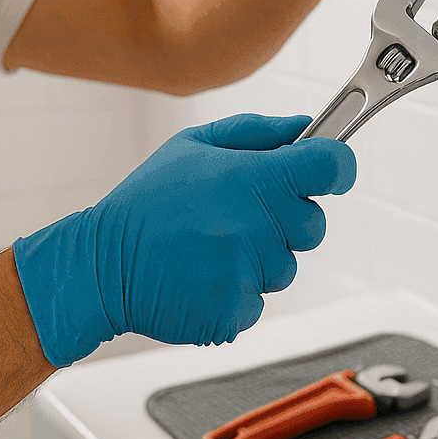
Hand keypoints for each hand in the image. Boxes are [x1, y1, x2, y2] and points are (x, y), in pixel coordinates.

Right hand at [12, 114, 357, 366]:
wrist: (102, 265)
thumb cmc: (147, 202)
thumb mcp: (194, 146)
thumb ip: (257, 132)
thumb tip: (306, 126)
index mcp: (252, 178)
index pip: (331, 167)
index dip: (335, 167)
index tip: (328, 172)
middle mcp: (255, 226)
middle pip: (313, 225)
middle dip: (285, 219)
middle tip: (237, 214)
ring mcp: (247, 273)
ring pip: (285, 267)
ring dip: (258, 258)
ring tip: (209, 246)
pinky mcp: (234, 312)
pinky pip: (258, 300)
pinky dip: (235, 291)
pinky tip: (201, 274)